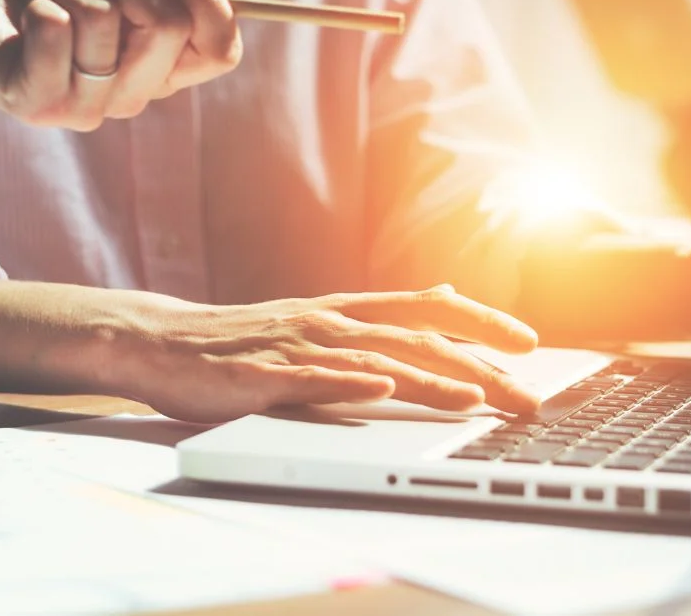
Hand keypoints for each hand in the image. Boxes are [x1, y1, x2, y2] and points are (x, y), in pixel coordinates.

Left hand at [0, 0, 240, 127]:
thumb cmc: (44, 1)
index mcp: (159, 71)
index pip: (220, 51)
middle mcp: (130, 98)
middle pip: (171, 26)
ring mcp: (85, 108)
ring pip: (107, 21)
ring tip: (54, 8)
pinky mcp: (35, 103)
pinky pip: (57, 30)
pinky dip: (41, 6)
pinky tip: (28, 23)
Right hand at [115, 286, 541, 423]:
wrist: (162, 341)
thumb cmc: (242, 340)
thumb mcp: (319, 320)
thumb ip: (377, 315)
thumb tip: (442, 292)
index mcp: (343, 310)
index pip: (426, 306)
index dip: (480, 320)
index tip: (529, 343)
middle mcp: (327, 320)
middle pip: (414, 336)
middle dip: (477, 364)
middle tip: (526, 394)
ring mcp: (294, 345)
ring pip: (372, 357)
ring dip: (429, 377)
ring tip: (476, 397)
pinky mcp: (259, 375)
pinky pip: (308, 378)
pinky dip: (346, 382)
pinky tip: (377, 388)